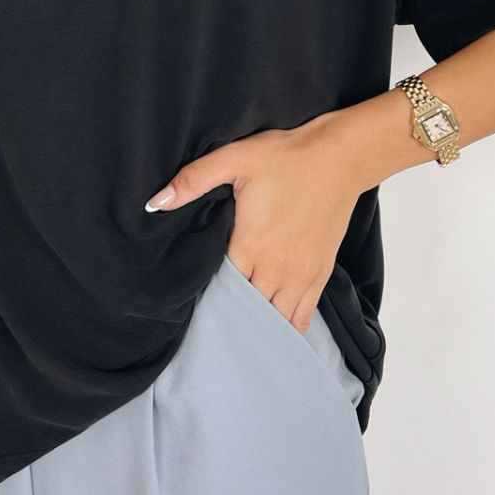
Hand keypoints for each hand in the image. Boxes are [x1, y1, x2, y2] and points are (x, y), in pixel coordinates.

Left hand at [144, 116, 365, 334]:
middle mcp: (274, 269)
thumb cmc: (286, 157)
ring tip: (239, 335)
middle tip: (210, 325)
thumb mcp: (234, 158)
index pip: (220, 290)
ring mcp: (300, 276)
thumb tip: (155, 203)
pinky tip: (274, 336)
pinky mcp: (320, 275)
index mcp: (249, 246)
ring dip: (257, 327)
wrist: (339, 158)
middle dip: (228, 317)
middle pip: (245, 310)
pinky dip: (287, 329)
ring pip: (274, 320)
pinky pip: (303, 317)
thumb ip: (193, 180)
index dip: (205, 298)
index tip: (191, 304)